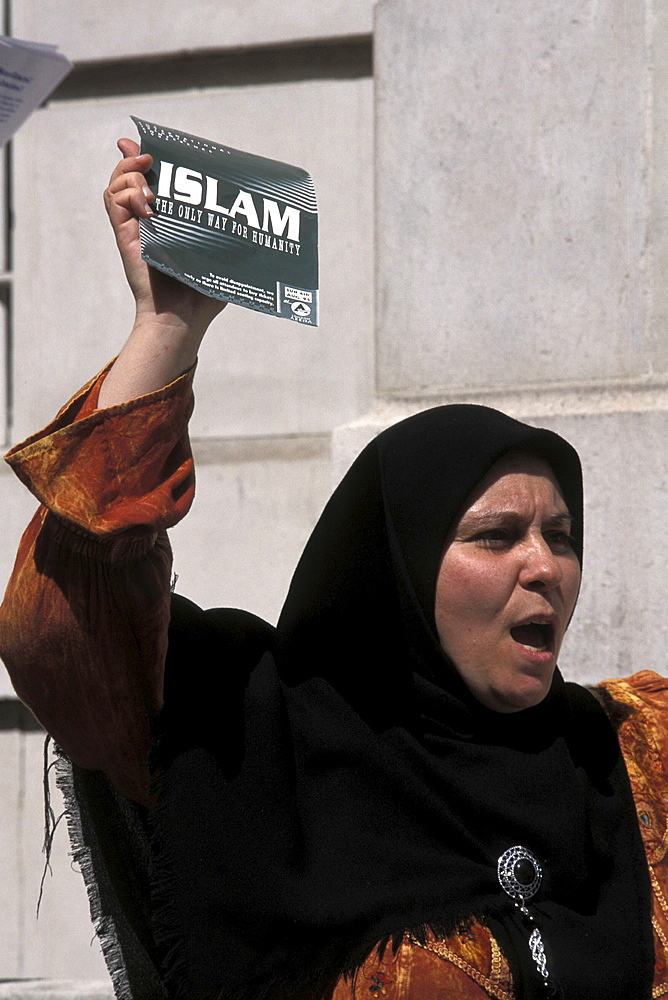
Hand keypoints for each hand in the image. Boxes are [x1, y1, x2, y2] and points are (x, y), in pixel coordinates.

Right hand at [104, 138, 225, 337]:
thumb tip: (251, 212)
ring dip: (131, 176)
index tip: (147, 144)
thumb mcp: (222, 251)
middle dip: (135, 156)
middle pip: (129, 174)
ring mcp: (133, 226)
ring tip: (153, 190)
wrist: (184, 317)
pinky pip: (113, 201)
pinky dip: (127, 194)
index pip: (150, 179)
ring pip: (117, 184)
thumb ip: (229, 230)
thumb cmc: (205, 290)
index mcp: (166, 218)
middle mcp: (146, 219)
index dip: (144, 158)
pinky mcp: (124, 235)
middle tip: (150, 155)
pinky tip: (148, 207)